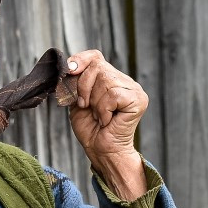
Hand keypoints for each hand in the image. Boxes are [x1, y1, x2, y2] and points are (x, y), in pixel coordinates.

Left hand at [63, 50, 147, 198]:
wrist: (100, 150)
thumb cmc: (90, 128)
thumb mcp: (77, 100)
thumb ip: (75, 81)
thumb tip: (70, 65)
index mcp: (111, 78)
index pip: (95, 57)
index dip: (80, 60)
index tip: (69, 71)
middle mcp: (125, 81)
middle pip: (97, 67)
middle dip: (84, 88)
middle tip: (87, 107)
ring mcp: (134, 90)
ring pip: (105, 80)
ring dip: (95, 102)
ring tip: (100, 116)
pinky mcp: (138, 100)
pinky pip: (113, 95)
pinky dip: (104, 109)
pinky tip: (107, 120)